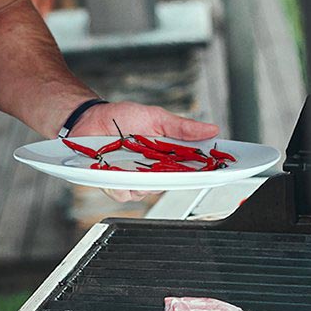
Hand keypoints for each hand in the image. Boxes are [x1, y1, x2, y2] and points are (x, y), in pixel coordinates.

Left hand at [70, 101, 219, 203]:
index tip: (219, 170)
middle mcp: (153, 171)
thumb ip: (182, 127)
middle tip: (167, 163)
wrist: (90, 119)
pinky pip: (123, 193)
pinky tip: (115, 169)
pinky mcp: (114, 184)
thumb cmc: (122, 118)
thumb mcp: (156, 117)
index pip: (192, 169)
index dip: (206, 172)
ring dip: (142, 179)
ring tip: (133, 160)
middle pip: (171, 184)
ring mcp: (134, 179)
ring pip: (147, 192)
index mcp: (167, 156)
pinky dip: (120, 183)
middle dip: (172, 176)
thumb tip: (211, 129)